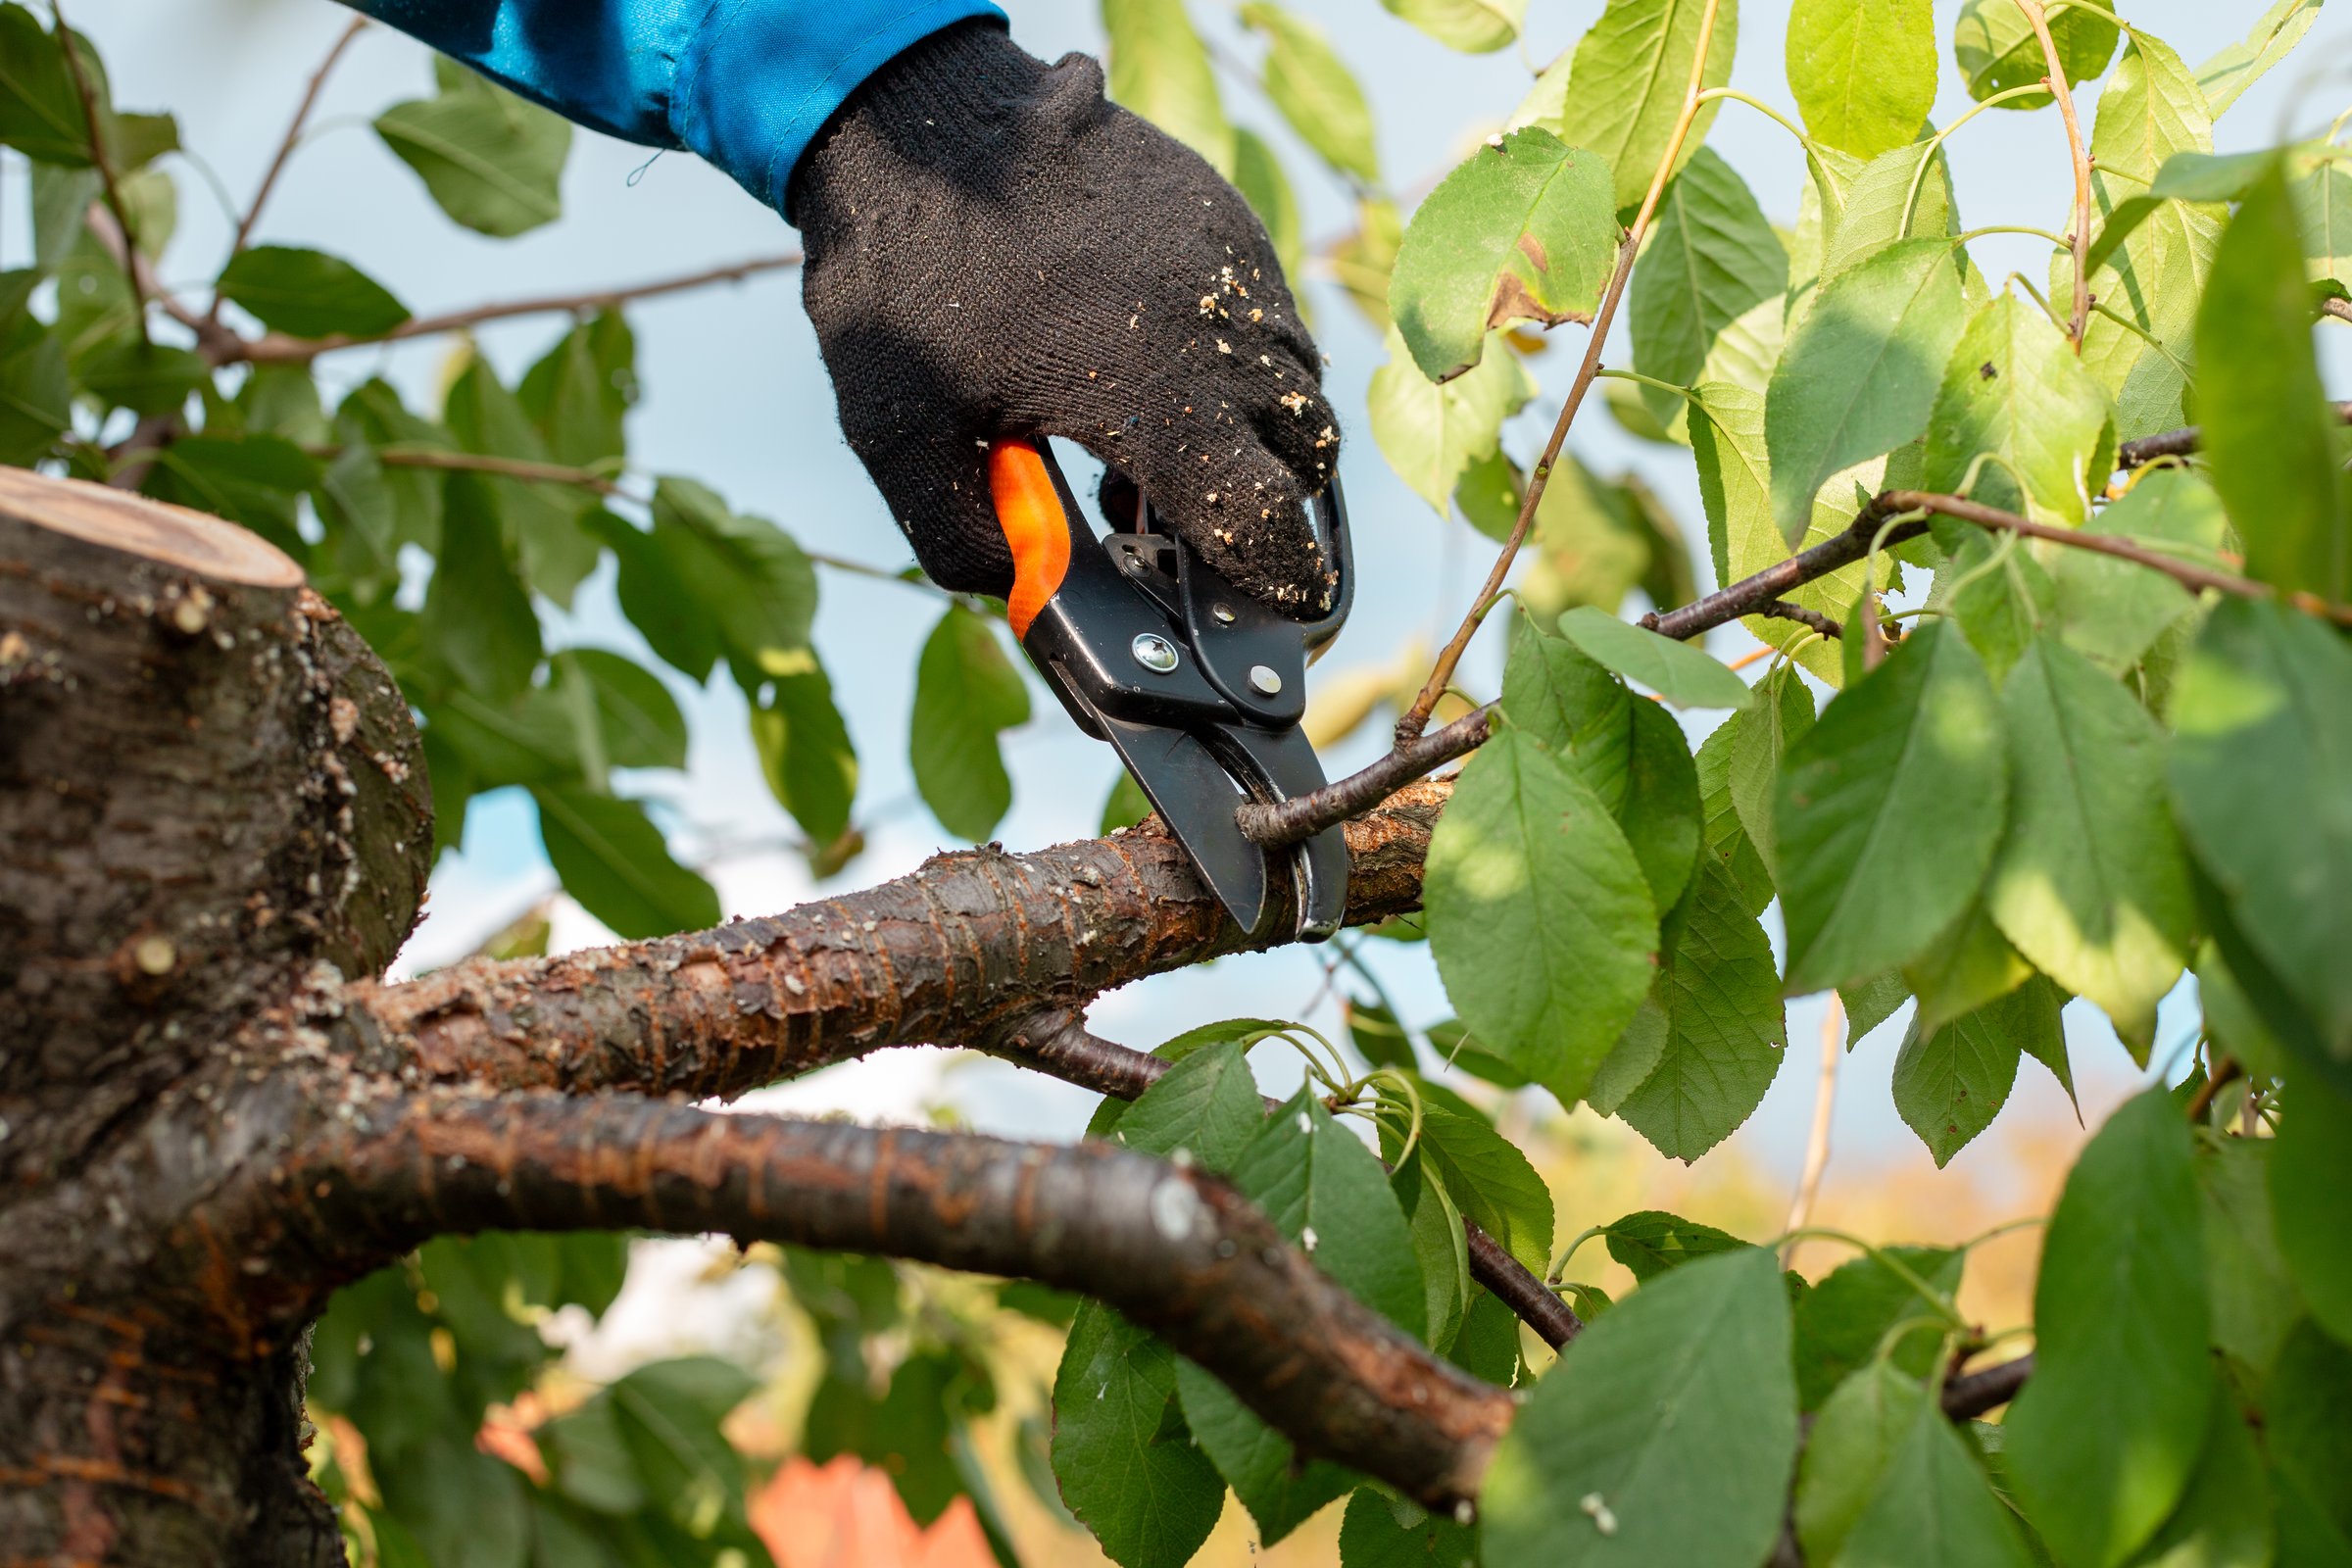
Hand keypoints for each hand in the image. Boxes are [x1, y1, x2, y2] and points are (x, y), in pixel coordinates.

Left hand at [789, 20, 1340, 614]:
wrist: (917, 114)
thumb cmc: (903, 277)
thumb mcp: (899, 433)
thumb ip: (961, 538)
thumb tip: (1026, 589)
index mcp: (1153, 401)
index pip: (1264, 519)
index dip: (1282, 578)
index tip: (1287, 601)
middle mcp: (1217, 333)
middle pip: (1304, 458)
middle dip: (1268, 503)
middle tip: (1192, 516)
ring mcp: (1232, 266)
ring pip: (1297, 382)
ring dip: (1258, 429)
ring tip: (1166, 432)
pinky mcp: (1224, 217)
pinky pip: (1272, 310)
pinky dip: (1241, 356)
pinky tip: (1157, 353)